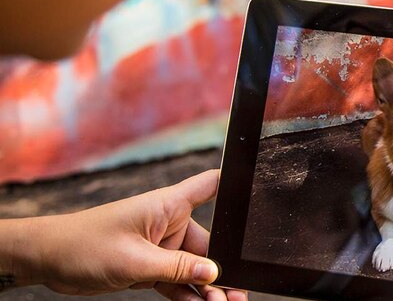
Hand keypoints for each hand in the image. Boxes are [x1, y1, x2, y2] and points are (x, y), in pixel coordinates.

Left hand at [26, 169, 245, 300]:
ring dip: (207, 287)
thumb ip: (178, 269)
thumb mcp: (135, 261)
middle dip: (222, 268)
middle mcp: (169, 223)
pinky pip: (177, 281)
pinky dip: (189, 294)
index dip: (235, 186)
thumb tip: (215, 276)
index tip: (261, 196)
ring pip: (194, 267)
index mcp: (168, 205)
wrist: (47, 260)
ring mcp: (160, 246)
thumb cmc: (85, 245)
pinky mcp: (150, 267)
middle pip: (209, 242)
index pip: (210, 185)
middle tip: (238, 291)